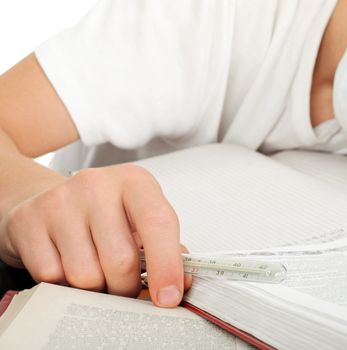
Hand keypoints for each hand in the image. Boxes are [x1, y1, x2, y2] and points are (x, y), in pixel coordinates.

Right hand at [0, 164, 190, 306]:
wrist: (50, 198)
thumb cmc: (104, 212)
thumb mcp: (140, 218)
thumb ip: (165, 248)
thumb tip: (180, 284)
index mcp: (135, 182)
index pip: (159, 222)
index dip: (167, 265)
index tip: (169, 297)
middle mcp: (97, 185)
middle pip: (121, 260)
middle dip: (126, 287)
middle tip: (124, 284)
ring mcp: (60, 201)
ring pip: (86, 276)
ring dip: (96, 288)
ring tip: (96, 270)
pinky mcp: (29, 221)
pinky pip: (52, 277)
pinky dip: (65, 284)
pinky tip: (68, 264)